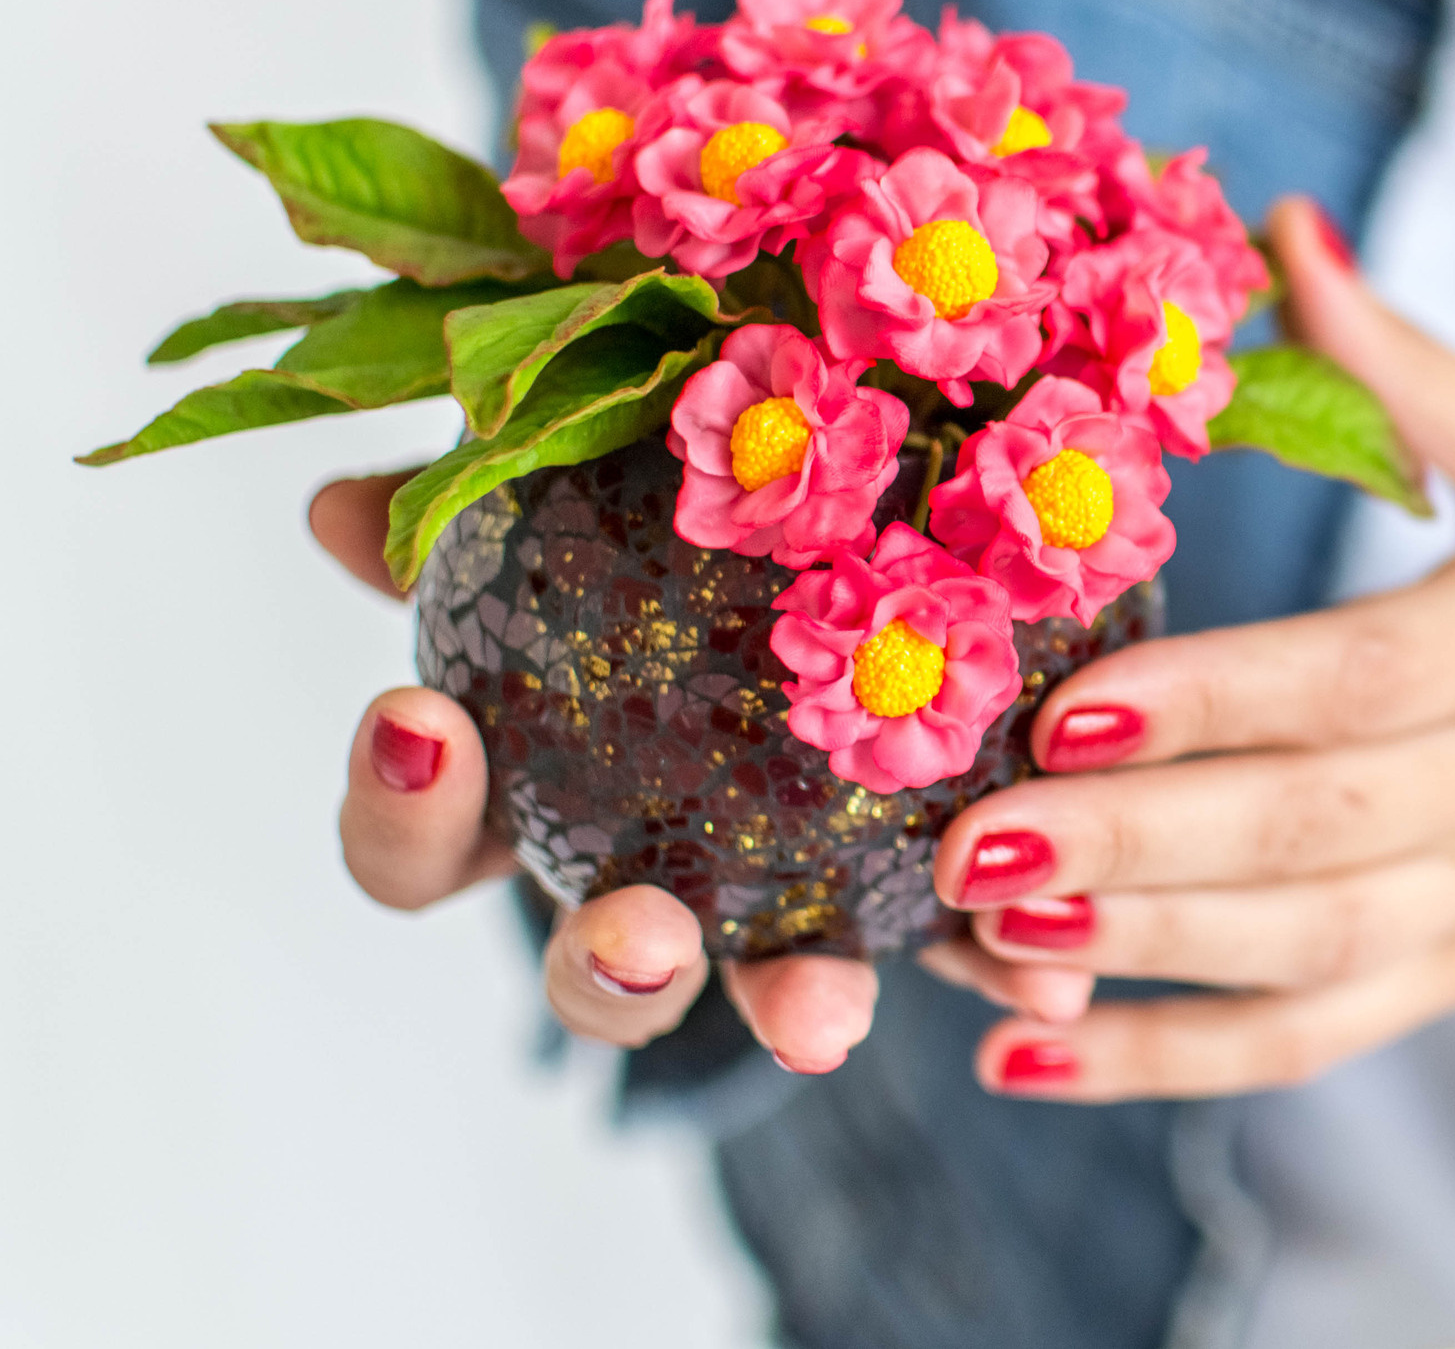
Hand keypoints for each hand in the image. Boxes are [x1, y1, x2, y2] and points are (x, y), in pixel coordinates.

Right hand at [310, 478, 1090, 1072]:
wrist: (839, 559)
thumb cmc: (646, 553)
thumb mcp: (561, 509)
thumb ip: (463, 515)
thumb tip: (335, 508)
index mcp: (531, 800)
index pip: (419, 845)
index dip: (400, 807)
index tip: (415, 722)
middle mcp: (644, 886)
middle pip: (596, 972)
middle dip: (611, 968)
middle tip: (645, 936)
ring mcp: (779, 916)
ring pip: (766, 988)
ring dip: (791, 1002)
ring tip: (826, 1016)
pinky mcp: (918, 902)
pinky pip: (953, 946)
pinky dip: (993, 958)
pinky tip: (1048, 968)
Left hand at [918, 197, 1454, 1100]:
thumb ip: (1404, 367)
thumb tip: (1278, 222)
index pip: (1362, 681)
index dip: (1214, 705)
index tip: (1067, 710)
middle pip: (1307, 832)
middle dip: (1129, 849)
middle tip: (961, 841)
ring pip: (1300, 949)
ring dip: (1130, 959)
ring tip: (966, 939)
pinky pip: (1315, 1037)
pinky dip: (1173, 1063)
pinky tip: (1030, 1059)